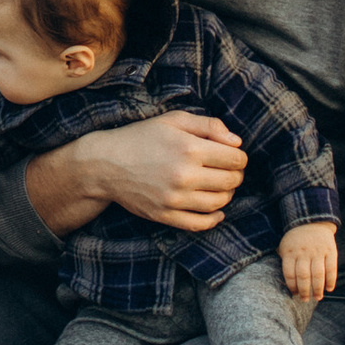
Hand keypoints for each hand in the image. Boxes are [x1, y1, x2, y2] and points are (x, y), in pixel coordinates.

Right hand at [25, 111, 247, 237]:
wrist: (105, 164)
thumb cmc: (141, 137)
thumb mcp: (174, 120)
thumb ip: (209, 125)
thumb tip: (237, 143)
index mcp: (190, 149)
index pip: (236, 159)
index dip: (239, 157)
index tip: (233, 155)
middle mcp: (184, 176)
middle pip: (231, 181)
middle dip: (236, 174)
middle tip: (229, 170)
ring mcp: (174, 199)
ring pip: (219, 203)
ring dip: (227, 194)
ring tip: (220, 185)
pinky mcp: (165, 215)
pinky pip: (199, 224)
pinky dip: (214, 219)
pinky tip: (216, 211)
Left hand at [280, 221, 339, 306]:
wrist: (312, 220)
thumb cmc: (296, 239)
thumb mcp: (285, 246)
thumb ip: (286, 262)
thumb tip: (288, 285)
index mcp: (290, 252)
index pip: (289, 274)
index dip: (292, 287)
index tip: (295, 294)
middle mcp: (303, 252)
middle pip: (303, 276)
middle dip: (304, 291)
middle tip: (305, 299)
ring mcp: (318, 251)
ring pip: (318, 274)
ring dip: (318, 289)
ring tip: (317, 297)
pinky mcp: (330, 250)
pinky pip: (331, 268)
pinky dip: (331, 280)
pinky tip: (329, 288)